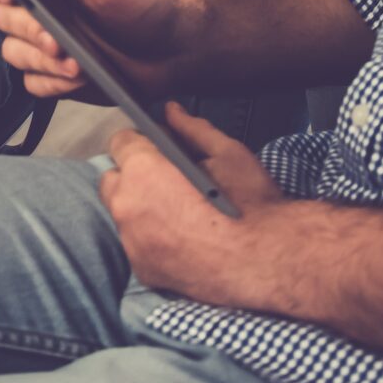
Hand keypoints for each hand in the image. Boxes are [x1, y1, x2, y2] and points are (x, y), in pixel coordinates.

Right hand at [0, 0, 181, 98]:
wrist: (170, 51)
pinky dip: (52, 82)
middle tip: (55, 38)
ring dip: (41, 59)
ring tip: (75, 63)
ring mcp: (44, 46)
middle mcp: (38, 11)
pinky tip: (77, 77)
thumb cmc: (142, 6)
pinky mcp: (54, 77)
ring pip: (12, 52)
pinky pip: (32, 83)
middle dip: (26, 28)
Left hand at [100, 105, 289, 306]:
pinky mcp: (144, 270)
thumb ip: (193, 129)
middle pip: (113, 180)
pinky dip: (152, 240)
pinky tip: (181, 239)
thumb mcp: (228, 153)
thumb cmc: (251, 206)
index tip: (157, 150)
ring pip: (125, 216)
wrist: (269, 262)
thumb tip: (173, 113)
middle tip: (167, 181)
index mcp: (144, 171)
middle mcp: (129, 206)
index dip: (142, 143)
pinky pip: (137, 246)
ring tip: (178, 213)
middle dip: (134, 176)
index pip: (121, 142)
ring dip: (141, 210)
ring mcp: (133, 242)